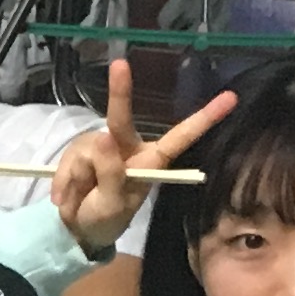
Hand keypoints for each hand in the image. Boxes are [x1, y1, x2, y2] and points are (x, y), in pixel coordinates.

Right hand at [48, 57, 236, 256]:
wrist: (76, 229)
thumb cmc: (105, 220)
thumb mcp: (112, 205)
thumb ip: (112, 175)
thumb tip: (106, 138)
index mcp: (149, 163)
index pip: (179, 138)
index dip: (204, 119)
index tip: (230, 98)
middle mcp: (127, 149)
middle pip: (121, 119)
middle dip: (120, 92)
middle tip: (120, 65)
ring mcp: (102, 147)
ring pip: (88, 146)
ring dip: (77, 176)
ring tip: (77, 200)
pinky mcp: (80, 149)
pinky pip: (69, 155)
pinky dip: (64, 179)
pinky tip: (64, 197)